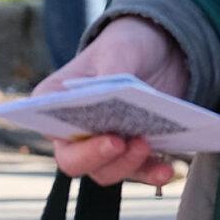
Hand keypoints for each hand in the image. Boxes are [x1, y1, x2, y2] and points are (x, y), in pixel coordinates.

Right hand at [37, 18, 189, 187]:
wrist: (161, 51)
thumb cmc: (127, 45)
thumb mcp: (121, 47)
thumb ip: (114, 67)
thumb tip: (114, 89)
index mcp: (55, 100)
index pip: (51, 126)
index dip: (70, 138)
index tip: (102, 136)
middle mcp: (72, 130)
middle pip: (74, 161)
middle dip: (99, 157)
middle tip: (122, 142)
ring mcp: (101, 144)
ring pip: (105, 171)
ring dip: (127, 165)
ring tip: (148, 145)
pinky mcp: (131, 150)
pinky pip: (136, 171)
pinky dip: (151, 173)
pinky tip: (167, 170)